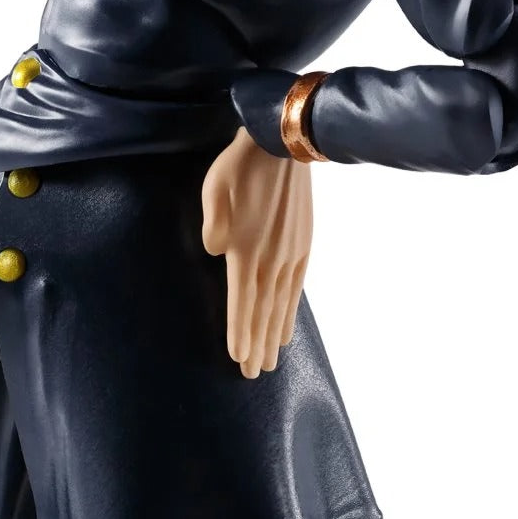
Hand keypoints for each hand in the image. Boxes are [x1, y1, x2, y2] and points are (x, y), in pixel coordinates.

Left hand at [202, 126, 312, 377]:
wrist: (283, 145)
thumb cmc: (239, 166)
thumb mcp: (214, 189)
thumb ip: (214, 224)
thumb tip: (214, 252)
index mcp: (245, 247)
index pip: (241, 300)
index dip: (239, 331)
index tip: (238, 359)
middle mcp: (270, 258)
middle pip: (262, 311)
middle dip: (257, 344)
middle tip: (253, 374)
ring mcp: (290, 253)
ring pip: (281, 305)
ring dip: (274, 335)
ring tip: (271, 361)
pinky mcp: (303, 245)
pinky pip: (297, 288)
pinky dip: (291, 312)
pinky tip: (288, 328)